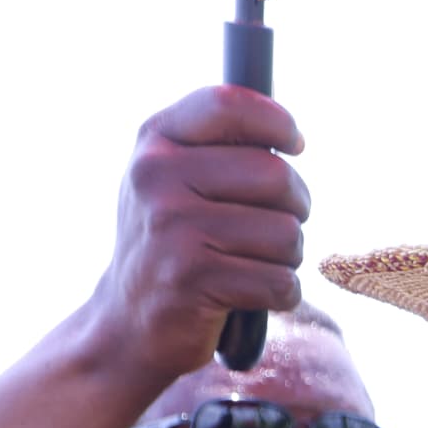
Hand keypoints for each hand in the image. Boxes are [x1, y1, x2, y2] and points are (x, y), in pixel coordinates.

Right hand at [79, 87, 308, 394]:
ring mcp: (172, 227)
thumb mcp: (176, 182)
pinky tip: (250, 295)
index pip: (228, 105)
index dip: (277, 121)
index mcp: (156, 142)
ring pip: (287, 234)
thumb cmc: (174, 244)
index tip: (295, 145)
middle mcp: (157, 177)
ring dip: (288, 258)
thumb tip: (289, 137)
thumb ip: (219, 149)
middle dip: (297, 207)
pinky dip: (281, 295)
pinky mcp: (192, 278)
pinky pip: (281, 282)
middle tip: (279, 226)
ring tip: (254, 264)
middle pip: (276, 176)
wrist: (130, 322)